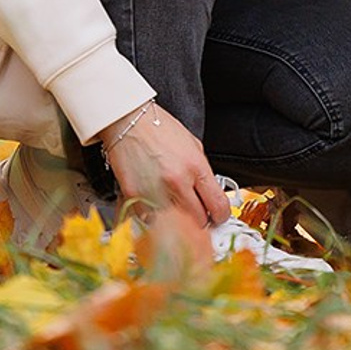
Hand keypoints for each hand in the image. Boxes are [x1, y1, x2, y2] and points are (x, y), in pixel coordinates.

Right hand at [99, 103, 228, 226]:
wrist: (129, 122)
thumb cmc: (158, 129)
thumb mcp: (192, 144)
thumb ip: (202, 172)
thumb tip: (210, 195)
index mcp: (195, 167)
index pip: (218, 207)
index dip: (221, 215)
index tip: (217, 216)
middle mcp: (177, 181)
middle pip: (199, 222)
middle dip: (200, 219)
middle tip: (195, 211)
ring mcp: (155, 192)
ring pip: (175, 227)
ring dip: (177, 221)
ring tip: (173, 206)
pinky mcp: (135, 198)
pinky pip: (150, 221)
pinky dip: (154, 217)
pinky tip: (155, 203)